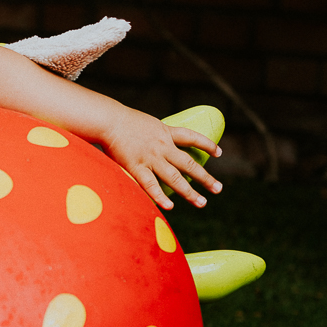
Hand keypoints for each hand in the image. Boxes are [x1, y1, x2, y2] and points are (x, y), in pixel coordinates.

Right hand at [102, 109, 222, 210]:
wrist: (108, 120)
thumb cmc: (122, 120)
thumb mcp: (146, 123)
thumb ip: (154, 136)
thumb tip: (160, 147)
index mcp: (165, 132)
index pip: (192, 137)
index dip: (207, 144)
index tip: (218, 152)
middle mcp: (162, 146)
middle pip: (189, 164)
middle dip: (205, 177)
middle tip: (218, 188)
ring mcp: (150, 158)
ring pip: (175, 178)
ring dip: (190, 192)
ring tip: (202, 202)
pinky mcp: (136, 167)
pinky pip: (150, 185)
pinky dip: (160, 196)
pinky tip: (170, 206)